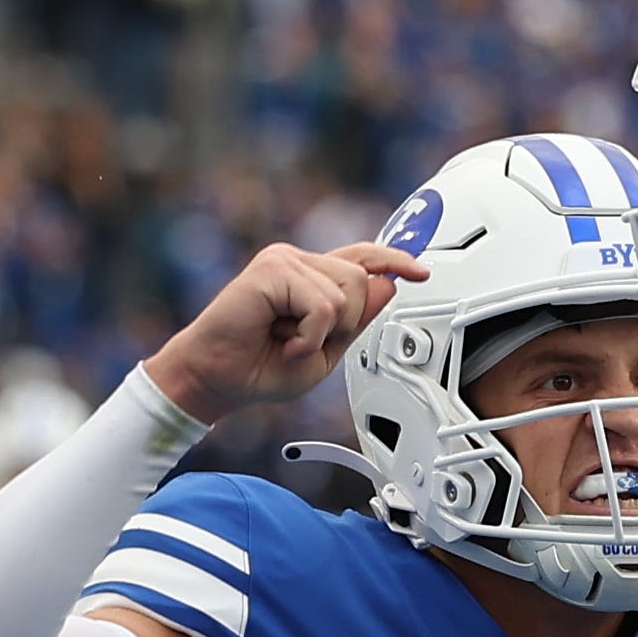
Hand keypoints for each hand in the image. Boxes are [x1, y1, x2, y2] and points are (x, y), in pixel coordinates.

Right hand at [146, 242, 426, 424]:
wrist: (216, 379)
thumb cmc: (260, 368)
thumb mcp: (325, 352)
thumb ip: (355, 320)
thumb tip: (387, 285)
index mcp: (311, 279)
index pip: (361, 258)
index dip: (394, 261)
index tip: (421, 272)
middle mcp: (298, 261)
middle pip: (361, 279)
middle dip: (345, 323)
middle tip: (306, 342)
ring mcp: (284, 260)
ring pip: (346, 292)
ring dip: (325, 332)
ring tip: (290, 342)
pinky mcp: (271, 269)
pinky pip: (322, 304)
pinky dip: (310, 335)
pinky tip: (283, 341)